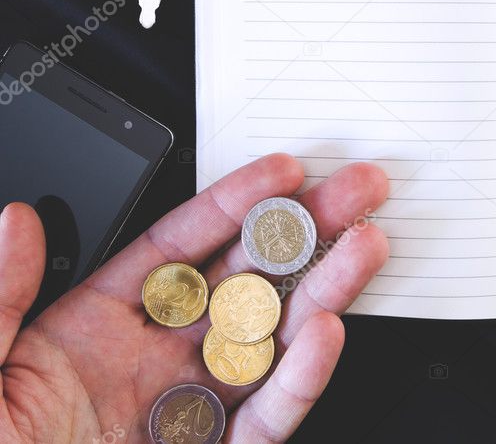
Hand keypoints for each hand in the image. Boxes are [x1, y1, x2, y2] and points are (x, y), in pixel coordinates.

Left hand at [0, 153, 389, 442]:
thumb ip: (1, 299)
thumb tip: (16, 221)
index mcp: (91, 331)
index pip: (178, 250)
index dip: (234, 205)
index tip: (281, 171)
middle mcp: (152, 363)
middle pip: (244, 284)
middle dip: (304, 233)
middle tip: (354, 192)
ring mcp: (187, 412)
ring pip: (270, 343)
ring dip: (324, 293)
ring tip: (365, 247)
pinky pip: (265, 418)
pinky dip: (300, 380)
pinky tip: (327, 335)